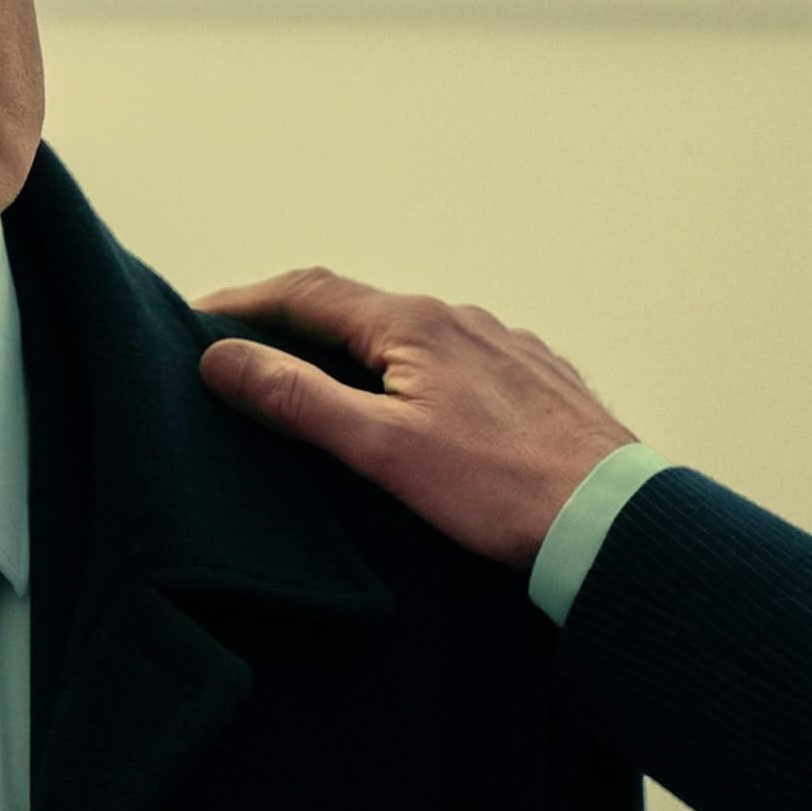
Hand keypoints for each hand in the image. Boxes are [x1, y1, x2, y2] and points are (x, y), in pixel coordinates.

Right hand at [193, 268, 638, 568]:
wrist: (612, 517)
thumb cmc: (501, 490)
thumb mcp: (382, 449)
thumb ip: (298, 399)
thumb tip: (222, 357)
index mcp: (415, 325)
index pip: (308, 293)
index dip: (246, 300)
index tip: (199, 315)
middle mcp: (461, 317)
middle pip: (358, 308)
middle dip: (296, 321)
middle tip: (246, 346)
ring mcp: (504, 344)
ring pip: (412, 334)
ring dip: (358, 346)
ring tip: (323, 378)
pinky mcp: (534, 377)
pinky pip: (458, 357)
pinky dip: (415, 368)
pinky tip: (417, 402)